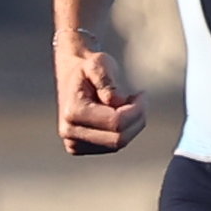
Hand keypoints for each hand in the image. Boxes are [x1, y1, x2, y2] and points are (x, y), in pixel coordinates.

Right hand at [55, 32, 143, 154]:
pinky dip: (122, 131)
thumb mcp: (99, 62)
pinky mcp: (80, 149)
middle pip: (119, 139)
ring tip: (125, 104)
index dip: (137, 110)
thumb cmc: (88, 69)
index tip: (142, 94)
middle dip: (136, 119)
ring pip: (118, 145)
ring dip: (130, 125)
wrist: (71, 78)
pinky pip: (113, 147)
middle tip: (139, 99)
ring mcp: (73, 144)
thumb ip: (107, 80)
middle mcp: (69, 132)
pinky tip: (117, 115)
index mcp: (72, 111)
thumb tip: (117, 102)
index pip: (116, 122)